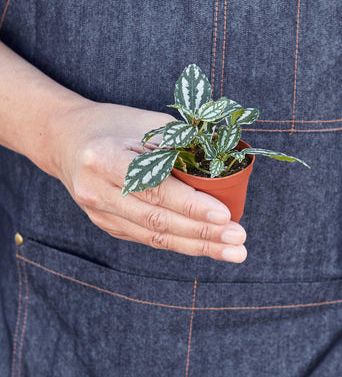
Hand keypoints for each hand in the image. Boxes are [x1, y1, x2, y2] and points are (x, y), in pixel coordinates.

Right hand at [51, 101, 246, 262]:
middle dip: (203, 235)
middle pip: (157, 221)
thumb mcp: (147, 124)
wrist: (68, 141)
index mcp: (104, 159)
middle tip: (238, 242)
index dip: (191, 206)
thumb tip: (222, 172)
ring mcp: (100, 213)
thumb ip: (181, 146)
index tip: (225, 216)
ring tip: (232, 252)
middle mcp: (98, 192)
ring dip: (197, 246)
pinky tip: (205, 246)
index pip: (155, 189)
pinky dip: (179, 242)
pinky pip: (148, 238)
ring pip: (155, 237)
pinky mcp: (107, 224)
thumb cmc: (114, 126)